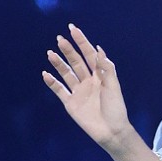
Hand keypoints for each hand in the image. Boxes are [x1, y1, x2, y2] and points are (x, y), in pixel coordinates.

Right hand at [42, 24, 130, 150]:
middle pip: (76, 62)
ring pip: (66, 73)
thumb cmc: (116, 109)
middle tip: (60, 39)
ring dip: (58, 63)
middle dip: (68, 50)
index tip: (73, 29)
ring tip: (50, 53)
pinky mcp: (70, 103)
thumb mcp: (113, 86)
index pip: (89, 54)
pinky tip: (45, 73)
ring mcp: (78, 92)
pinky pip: (59, 90)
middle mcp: (87, 81)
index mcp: (99, 75)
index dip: (82, 42)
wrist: (111, 131)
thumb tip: (98, 49)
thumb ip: (106, 68)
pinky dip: (52, 82)